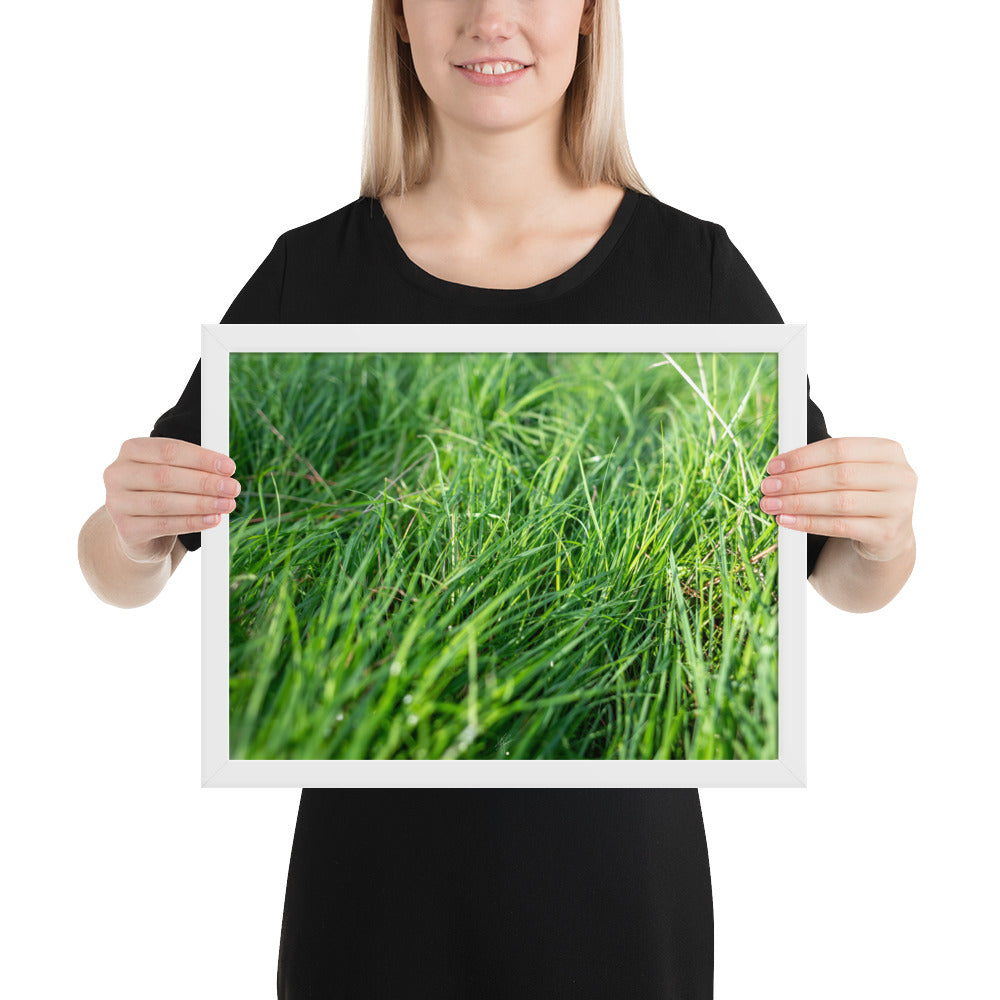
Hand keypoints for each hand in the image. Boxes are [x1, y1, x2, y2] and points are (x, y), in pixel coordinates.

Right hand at [103, 437, 240, 561]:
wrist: (140, 532)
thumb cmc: (162, 493)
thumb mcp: (174, 473)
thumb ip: (194, 467)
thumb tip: (225, 470)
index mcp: (131, 450)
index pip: (169, 450)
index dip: (202, 458)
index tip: (229, 467)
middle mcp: (118, 474)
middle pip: (166, 476)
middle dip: (205, 482)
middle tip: (232, 488)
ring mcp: (117, 503)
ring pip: (164, 502)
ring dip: (202, 503)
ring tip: (227, 504)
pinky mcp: (126, 529)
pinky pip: (164, 525)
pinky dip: (192, 522)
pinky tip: (213, 520)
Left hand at [759, 437, 916, 562]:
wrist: (887, 535)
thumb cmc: (861, 496)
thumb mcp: (852, 473)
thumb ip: (824, 464)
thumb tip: (778, 467)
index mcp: (889, 451)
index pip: (839, 448)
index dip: (802, 457)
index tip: (774, 466)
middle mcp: (900, 476)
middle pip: (839, 475)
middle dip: (796, 481)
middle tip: (768, 487)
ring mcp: (899, 506)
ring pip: (838, 502)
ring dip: (798, 503)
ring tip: (771, 505)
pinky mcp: (888, 533)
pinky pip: (840, 526)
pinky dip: (809, 523)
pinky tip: (786, 521)